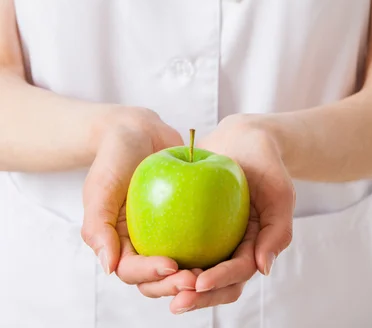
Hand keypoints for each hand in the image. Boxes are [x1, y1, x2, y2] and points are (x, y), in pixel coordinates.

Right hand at [81, 107, 197, 292]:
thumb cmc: (114, 158)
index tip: (171, 265)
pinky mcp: (188, 221)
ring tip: (213, 272)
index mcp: (120, 244)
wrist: (138, 131)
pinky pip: (202, 239)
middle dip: (176, 285)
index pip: (133, 271)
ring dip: (196, 275)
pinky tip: (229, 249)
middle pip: (159, 278)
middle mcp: (144, 244)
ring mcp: (167, 234)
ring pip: (183, 266)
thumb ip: (98, 227)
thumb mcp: (100, 188)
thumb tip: (108, 269)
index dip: (151, 274)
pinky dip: (213, 249)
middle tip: (196, 278)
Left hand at [166, 115, 294, 313]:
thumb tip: (263, 268)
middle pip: (213, 283)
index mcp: (252, 247)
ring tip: (157, 285)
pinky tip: (145, 257)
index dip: (219, 281)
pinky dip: (162, 254)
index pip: (236, 272)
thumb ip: (278, 230)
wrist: (242, 137)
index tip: (199, 283)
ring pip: (191, 270)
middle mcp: (229, 248)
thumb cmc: (266, 163)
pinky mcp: (189, 224)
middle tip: (176, 300)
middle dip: (196, 297)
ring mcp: (209, 238)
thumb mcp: (280, 193)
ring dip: (176, 284)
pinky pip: (174, 242)